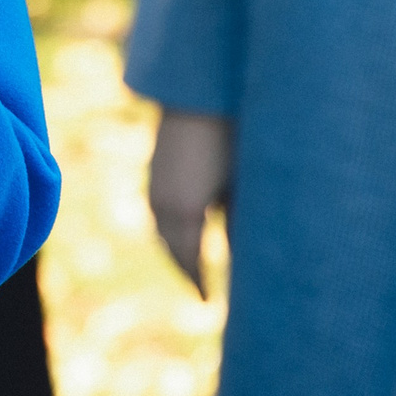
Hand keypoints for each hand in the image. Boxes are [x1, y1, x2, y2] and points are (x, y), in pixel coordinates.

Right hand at [149, 108, 234, 297]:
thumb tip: (241, 256)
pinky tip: (183, 229)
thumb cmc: (229, 138)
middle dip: (186, 269)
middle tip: (200, 288)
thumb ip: (237, 223)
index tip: (207, 301)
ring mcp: (154, 187)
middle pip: (172, 249)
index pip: (189, 260)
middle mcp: (162, 203)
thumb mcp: (239, 186)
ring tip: (192, 263)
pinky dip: (169, 229)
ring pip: (162, 231)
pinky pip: (158, 213)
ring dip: (176, 249)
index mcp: (185, 211)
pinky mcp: (154, 173)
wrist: (197, 95)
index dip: (198, 282)